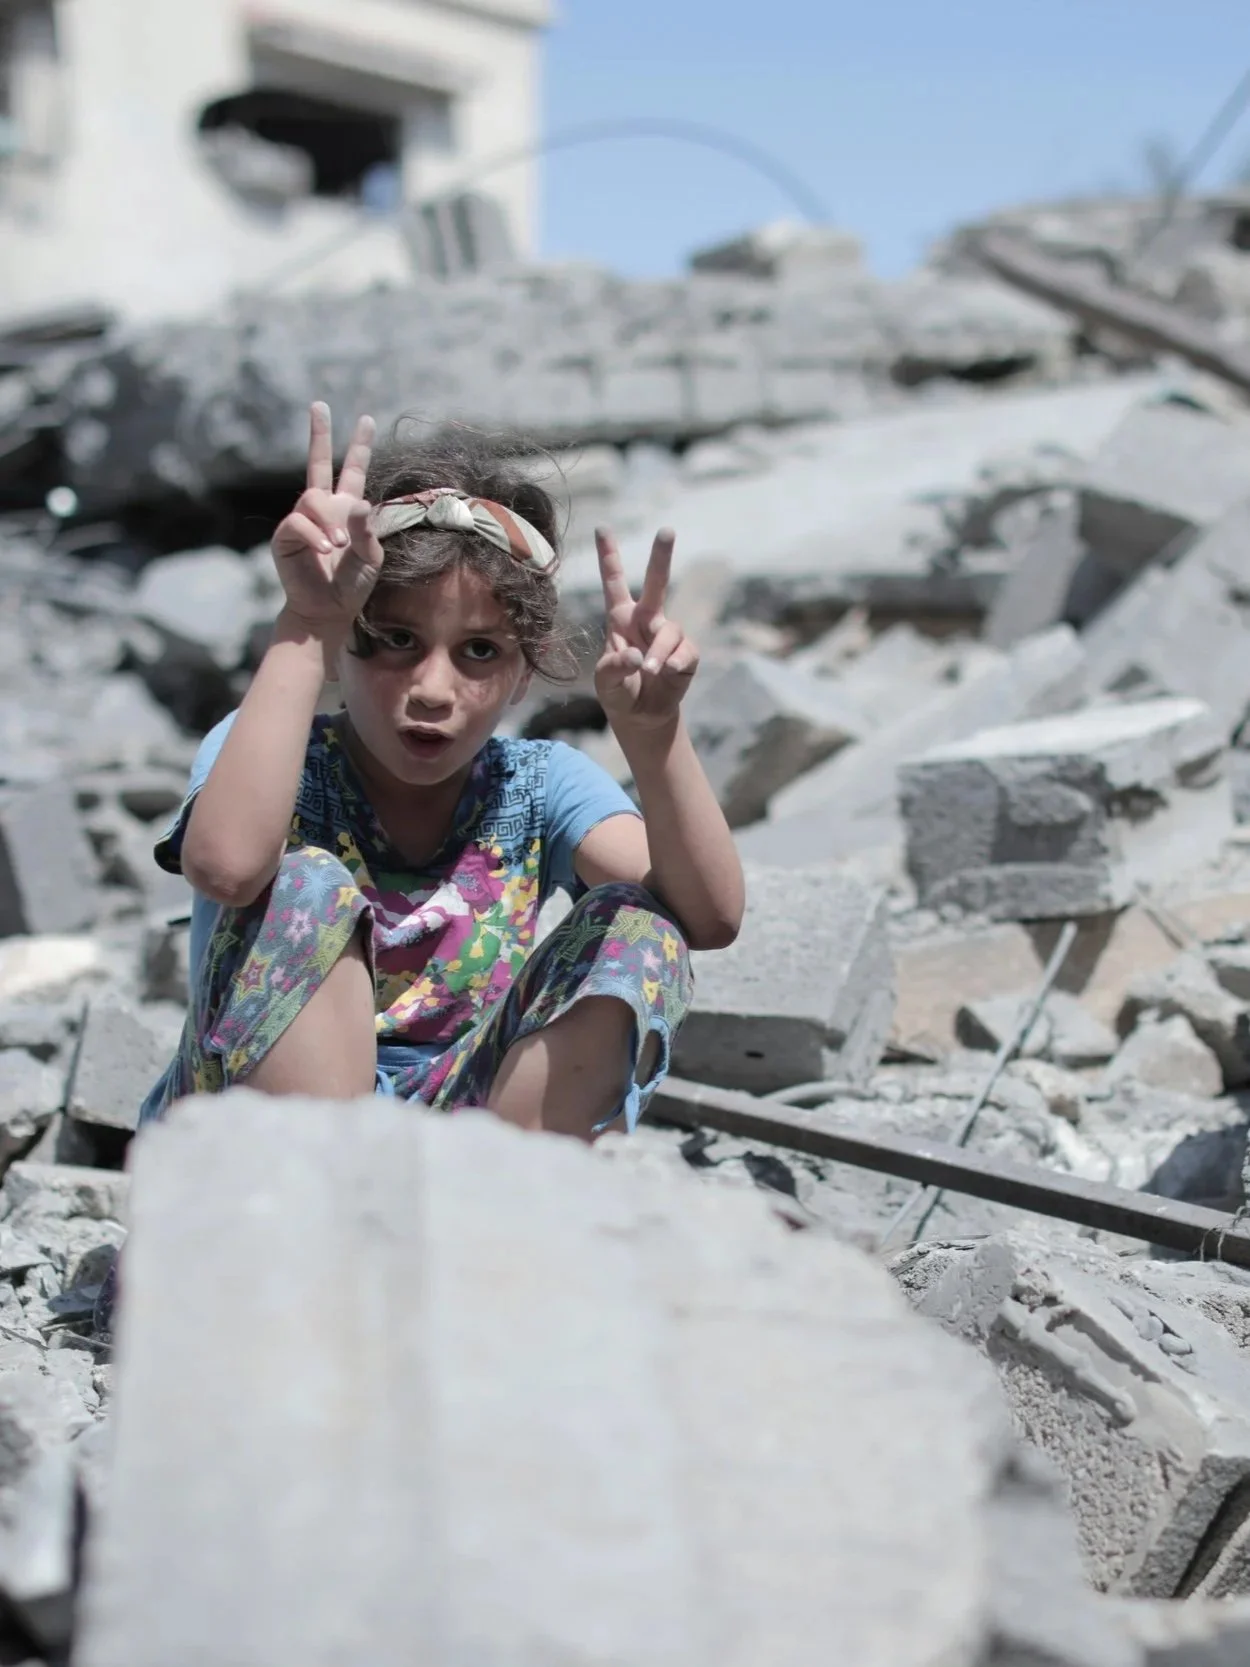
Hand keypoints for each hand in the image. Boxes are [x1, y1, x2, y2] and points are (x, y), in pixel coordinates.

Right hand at [271, 403, 383, 634]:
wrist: (328, 611)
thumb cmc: (352, 586)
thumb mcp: (371, 559)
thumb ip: (368, 531)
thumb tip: (359, 502)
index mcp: (346, 510)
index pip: (353, 471)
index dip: (359, 447)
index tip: (367, 420)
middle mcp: (323, 509)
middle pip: (318, 462)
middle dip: (319, 433)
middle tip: (319, 405)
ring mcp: (302, 520)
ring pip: (311, 498)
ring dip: (327, 521)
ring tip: (337, 546)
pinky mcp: (285, 537)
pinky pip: (298, 523)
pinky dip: (313, 535)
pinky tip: (325, 551)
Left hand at [594, 527, 698, 732]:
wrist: (642, 716)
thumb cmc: (618, 692)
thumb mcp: (606, 681)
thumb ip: (615, 667)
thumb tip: (639, 655)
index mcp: (620, 620)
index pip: (614, 582)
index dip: (609, 555)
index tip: (602, 527)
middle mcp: (647, 620)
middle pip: (657, 583)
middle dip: (661, 557)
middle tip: (667, 530)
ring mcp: (668, 635)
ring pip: (670, 630)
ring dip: (660, 651)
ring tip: (651, 671)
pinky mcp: (686, 653)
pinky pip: (685, 651)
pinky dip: (675, 663)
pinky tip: (666, 673)